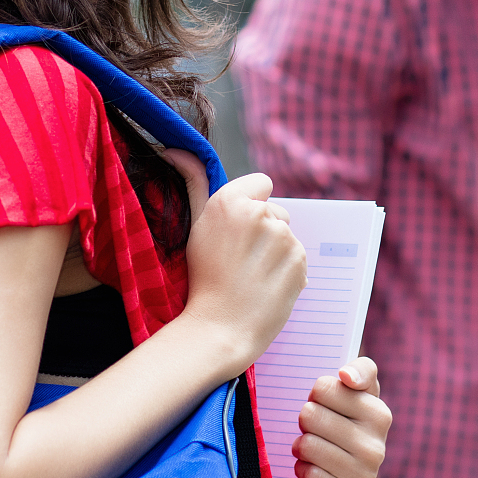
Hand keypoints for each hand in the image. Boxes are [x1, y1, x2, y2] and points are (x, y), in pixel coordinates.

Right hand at [164, 151, 306, 368]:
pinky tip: (266, 286)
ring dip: (275, 251)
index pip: (262, 183)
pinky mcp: (300, 262)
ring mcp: (284, 239)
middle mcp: (261, 214)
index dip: (251, 205)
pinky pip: (298, 257)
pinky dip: (287, 270)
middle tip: (240, 258)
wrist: (219, 328)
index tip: (237, 228)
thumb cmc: (202, 277)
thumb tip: (176, 148)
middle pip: (275, 210)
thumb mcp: (195, 226)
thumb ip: (193, 182)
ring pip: (287, 235)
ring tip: (252, 275)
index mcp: (231, 200)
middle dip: (263, 229)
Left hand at [294, 357, 390, 477]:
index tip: (324, 400)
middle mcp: (377, 446)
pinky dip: (302, 471)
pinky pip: (309, 475)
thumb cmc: (344, 424)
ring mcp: (366, 475)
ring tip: (311, 449)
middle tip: (314, 429)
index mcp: (379, 413)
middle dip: (305, 421)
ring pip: (307, 445)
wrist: (344, 476)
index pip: (323, 387)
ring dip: (301, 446)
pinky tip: (312, 470)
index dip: (316, 394)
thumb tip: (347, 376)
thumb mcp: (354, 393)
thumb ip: (360, 370)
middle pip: (310, 415)